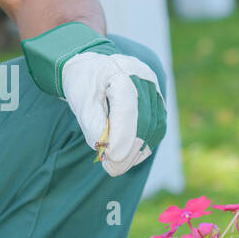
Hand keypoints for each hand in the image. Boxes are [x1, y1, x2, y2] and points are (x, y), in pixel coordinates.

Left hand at [61, 50, 166, 176]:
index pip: (127, 106)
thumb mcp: (80, 102)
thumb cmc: (84, 85)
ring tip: (117, 165)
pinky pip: (157, 128)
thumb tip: (107, 150)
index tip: (111, 158)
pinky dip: (144, 146)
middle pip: (145, 119)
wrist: (93, 68)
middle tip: (112, 169)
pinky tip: (128, 157)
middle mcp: (143, 78)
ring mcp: (154, 89)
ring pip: (155, 126)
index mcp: (119, 71)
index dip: (122, 135)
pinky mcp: (158, 102)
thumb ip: (92, 124)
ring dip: (138, 151)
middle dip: (130, 149)